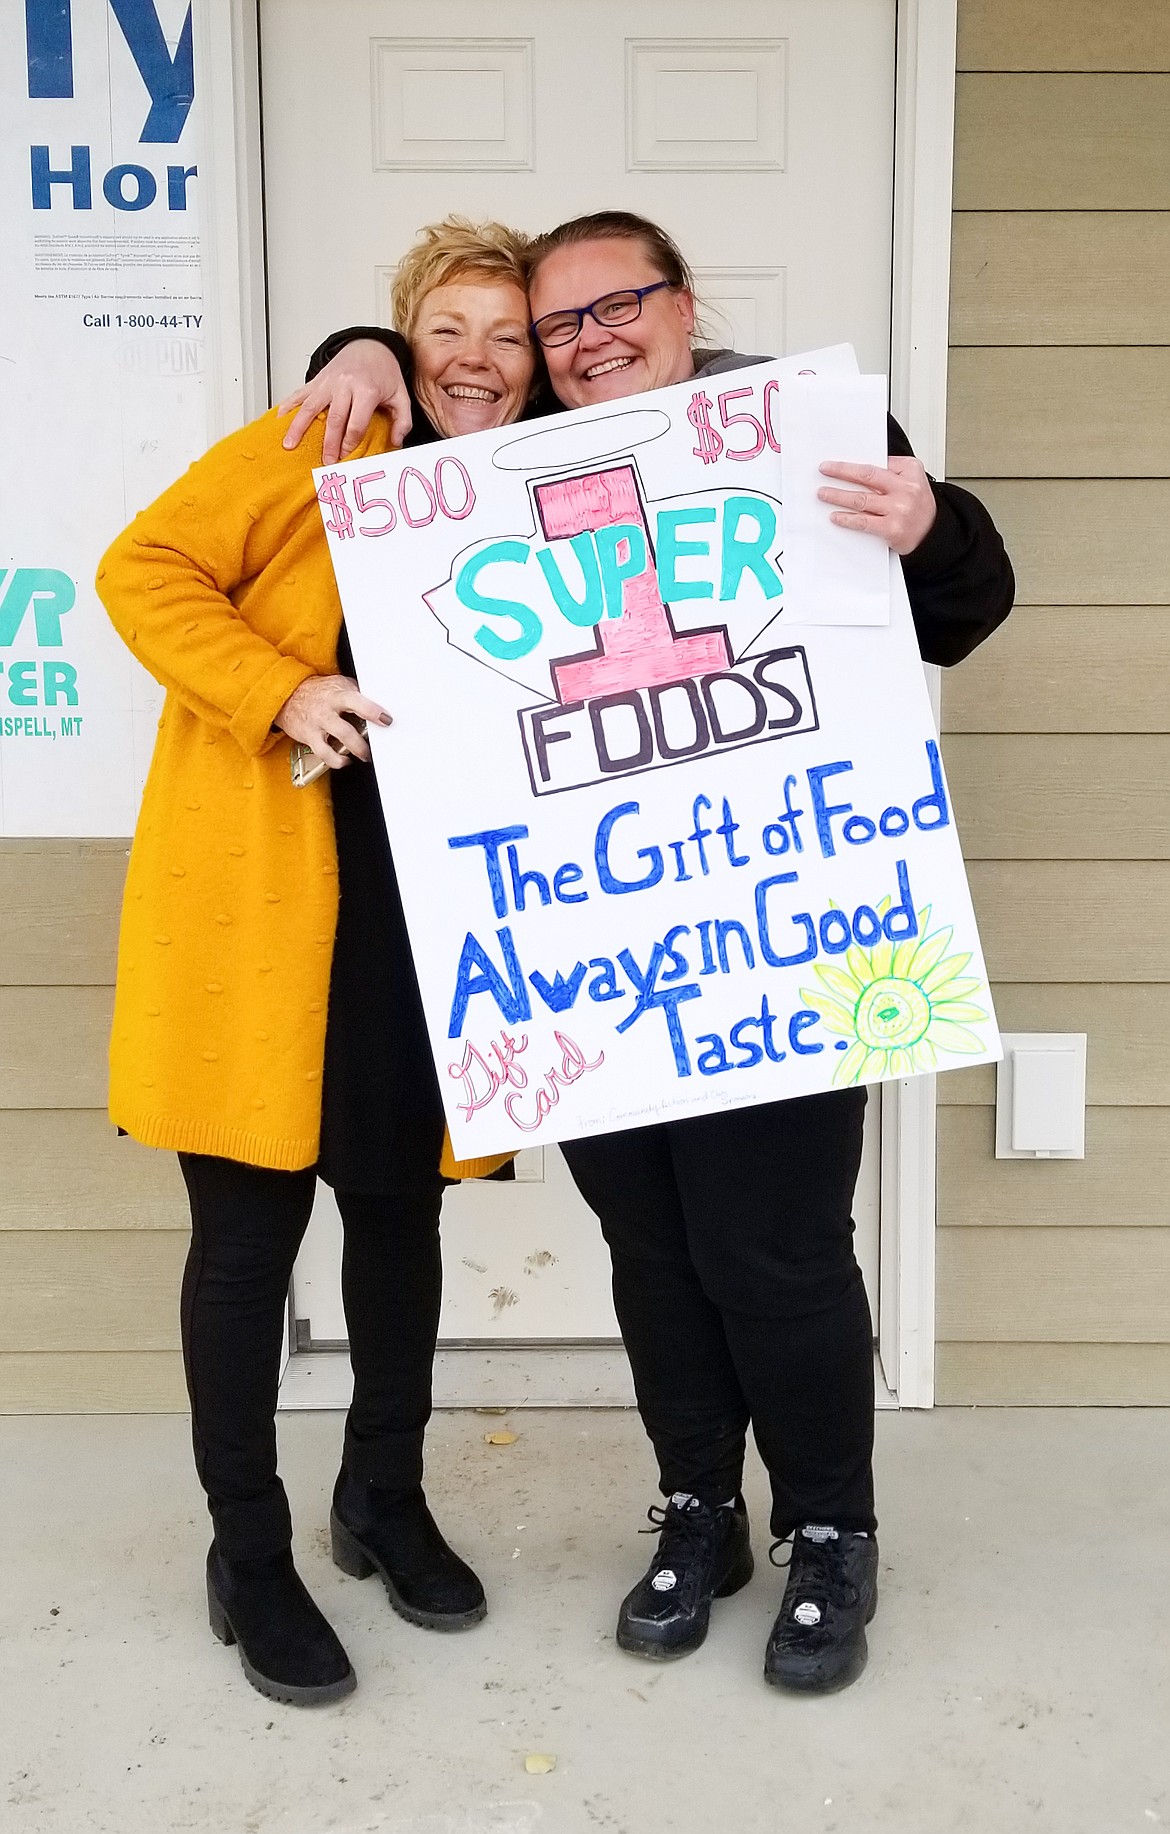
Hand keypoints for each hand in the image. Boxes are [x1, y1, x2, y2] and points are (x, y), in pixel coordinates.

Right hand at [273, 675, 390, 770]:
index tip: (386, 720)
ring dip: (354, 751)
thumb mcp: (339, 684)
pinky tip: (344, 760)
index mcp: (337, 694)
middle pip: (346, 729)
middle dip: (362, 742)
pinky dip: (337, 760)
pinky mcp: (309, 737)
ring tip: (364, 755)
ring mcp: (317, 724)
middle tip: (377, 747)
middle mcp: (326, 709)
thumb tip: (380, 701)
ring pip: (336, 743)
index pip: (356, 701)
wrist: (288, 695)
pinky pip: (324, 754)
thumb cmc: (319, 691)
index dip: (372, 711)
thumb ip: (357, 693)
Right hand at [278, 340, 412, 461]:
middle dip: (329, 444)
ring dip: (298, 427)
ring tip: (289, 445)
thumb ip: (403, 421)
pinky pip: (299, 394)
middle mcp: (345, 385)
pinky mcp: (317, 380)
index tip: (346, 459)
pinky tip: (279, 420)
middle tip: (325, 463)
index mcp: (366, 390)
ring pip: (311, 406)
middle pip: (334, 419)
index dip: (350, 443)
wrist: (369, 346)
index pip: (356, 423)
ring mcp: (328, 382)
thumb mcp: (401, 395)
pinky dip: (287, 406)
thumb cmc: (384, 373)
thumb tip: (395, 443)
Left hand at [817, 457, 936, 555]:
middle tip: (824, 471)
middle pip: (865, 477)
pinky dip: (846, 519)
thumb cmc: (919, 506)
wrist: (933, 534)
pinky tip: (835, 516)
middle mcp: (905, 488)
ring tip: (823, 493)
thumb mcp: (914, 479)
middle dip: (841, 472)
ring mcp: (898, 509)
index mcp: (910, 471)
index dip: (851, 465)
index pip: (875, 464)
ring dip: (837, 496)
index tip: (834, 464)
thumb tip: (861, 469)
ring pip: (860, 499)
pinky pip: (863, 522)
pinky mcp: (892, 529)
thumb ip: (892, 470)